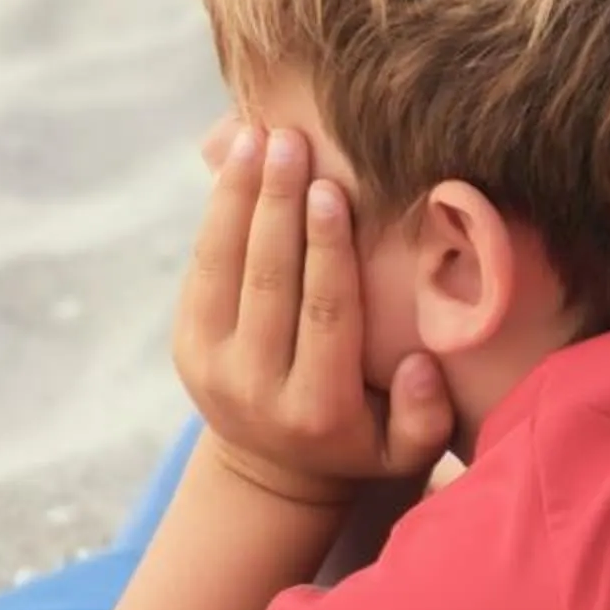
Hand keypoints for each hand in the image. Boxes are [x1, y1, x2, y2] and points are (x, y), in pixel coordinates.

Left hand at [174, 124, 453, 503]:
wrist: (273, 474)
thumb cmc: (358, 442)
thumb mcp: (405, 453)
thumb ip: (424, 417)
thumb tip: (419, 364)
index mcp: (315, 410)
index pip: (323, 315)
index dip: (324, 250)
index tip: (331, 189)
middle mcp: (255, 388)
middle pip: (266, 281)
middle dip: (276, 205)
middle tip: (290, 141)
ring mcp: (210, 365)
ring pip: (221, 267)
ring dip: (237, 196)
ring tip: (254, 135)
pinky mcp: (185, 343)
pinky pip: (200, 268)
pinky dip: (216, 212)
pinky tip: (234, 163)